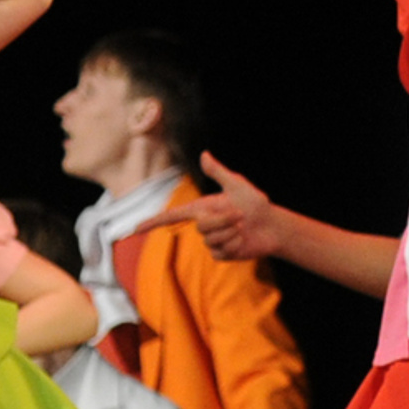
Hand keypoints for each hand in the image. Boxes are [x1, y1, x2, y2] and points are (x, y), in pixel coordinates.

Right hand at [133, 150, 282, 261]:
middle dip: (224, 221)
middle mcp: (204, 224)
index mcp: (202, 208)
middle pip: (202, 227)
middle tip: (241, 215)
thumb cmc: (256, 204)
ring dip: (232, 233)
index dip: (153, 222)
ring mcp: (212, 241)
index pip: (172, 216)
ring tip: (244, 227)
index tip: (135, 229)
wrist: (272, 226)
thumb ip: (218, 172)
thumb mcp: (237, 185)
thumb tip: (204, 154)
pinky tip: (243, 241)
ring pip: (211, 240)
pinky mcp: (221, 254)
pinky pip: (220, 252)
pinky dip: (235, 245)